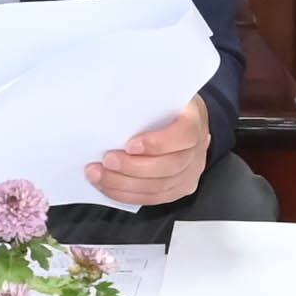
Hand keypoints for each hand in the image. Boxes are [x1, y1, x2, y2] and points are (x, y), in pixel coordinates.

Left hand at [85, 98, 212, 210]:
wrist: (184, 123)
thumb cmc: (167, 108)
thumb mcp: (160, 96)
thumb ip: (143, 105)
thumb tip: (109, 113)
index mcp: (194, 122)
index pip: (184, 135)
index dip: (157, 143)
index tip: (130, 145)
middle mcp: (196, 151)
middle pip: (170, 166)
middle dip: (133, 167)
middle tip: (107, 160)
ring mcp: (190, 174)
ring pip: (158, 187)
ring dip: (123, 183)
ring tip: (99, 175)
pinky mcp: (178, 190)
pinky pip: (152, 198)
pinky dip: (126, 194)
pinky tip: (108, 186)